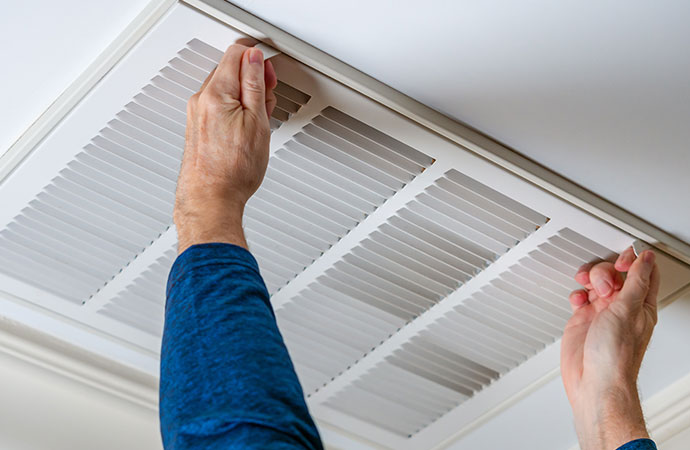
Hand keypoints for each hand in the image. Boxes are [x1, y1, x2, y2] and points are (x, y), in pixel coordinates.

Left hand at [174, 43, 277, 253]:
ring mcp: (197, 114)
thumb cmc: (233, 171)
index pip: (235, 54)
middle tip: (268, 98)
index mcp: (216, 93)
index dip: (258, 58)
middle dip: (253, 78)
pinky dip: (234, 110)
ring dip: (245, 96)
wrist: (211, 200)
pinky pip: (218, 106)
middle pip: (229, 69)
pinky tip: (246, 129)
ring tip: (259, 119)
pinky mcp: (197, 127)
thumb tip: (254, 59)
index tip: (269, 70)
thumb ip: (255, 84)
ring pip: (224, 88)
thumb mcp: (257, 122)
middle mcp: (201, 100)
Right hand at [561, 246, 659, 449]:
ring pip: (595, 282)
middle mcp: (622, 307)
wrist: (593, 382)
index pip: (643, 272)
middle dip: (606, 272)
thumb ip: (636, 281)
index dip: (632, 260)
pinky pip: (579, 296)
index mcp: (641, 304)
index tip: (621, 261)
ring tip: (589, 291)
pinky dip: (576, 294)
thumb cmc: (615, 356)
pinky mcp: (583, 319)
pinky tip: (578, 301)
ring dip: (589, 280)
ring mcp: (602, 312)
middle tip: (603, 286)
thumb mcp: (627, 310)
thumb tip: (645, 258)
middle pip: (615, 273)